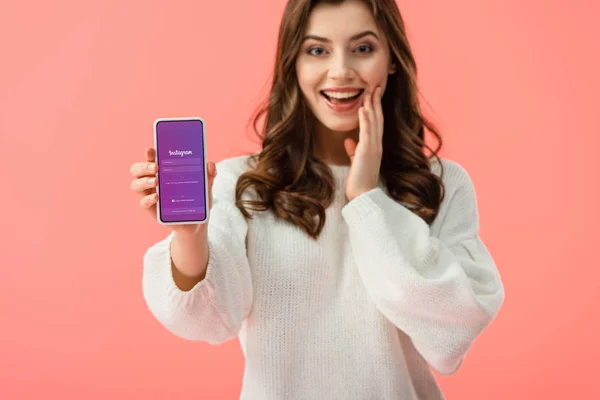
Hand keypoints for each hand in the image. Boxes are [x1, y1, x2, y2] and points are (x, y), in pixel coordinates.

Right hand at [129, 147, 216, 236]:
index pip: (150, 158)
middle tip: (155, 167)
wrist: (197, 222)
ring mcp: (150, 194)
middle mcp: (153, 181)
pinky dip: (147, 199)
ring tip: (156, 181)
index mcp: (163, 171)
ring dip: (143, 181)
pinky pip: (143, 203)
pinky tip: (156, 197)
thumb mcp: (205, 186)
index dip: (149, 153)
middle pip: (137, 170)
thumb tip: (210, 164)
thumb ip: (208, 175)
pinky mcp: (152, 209)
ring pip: (135, 185)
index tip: (152, 150)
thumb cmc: (197, 200)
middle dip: (143, 166)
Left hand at [344, 86, 383, 200]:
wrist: (363, 195)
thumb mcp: (356, 162)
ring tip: (370, 91)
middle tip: (376, 86)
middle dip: (376, 102)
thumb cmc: (359, 181)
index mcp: (375, 146)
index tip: (373, 94)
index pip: (376, 123)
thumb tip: (349, 141)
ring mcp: (373, 148)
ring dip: (372, 106)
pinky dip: (366, 120)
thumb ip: (353, 151)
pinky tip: (363, 109)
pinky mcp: (367, 152)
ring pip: (374, 122)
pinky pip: (367, 132)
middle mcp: (377, 145)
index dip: (376, 108)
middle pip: (378, 118)